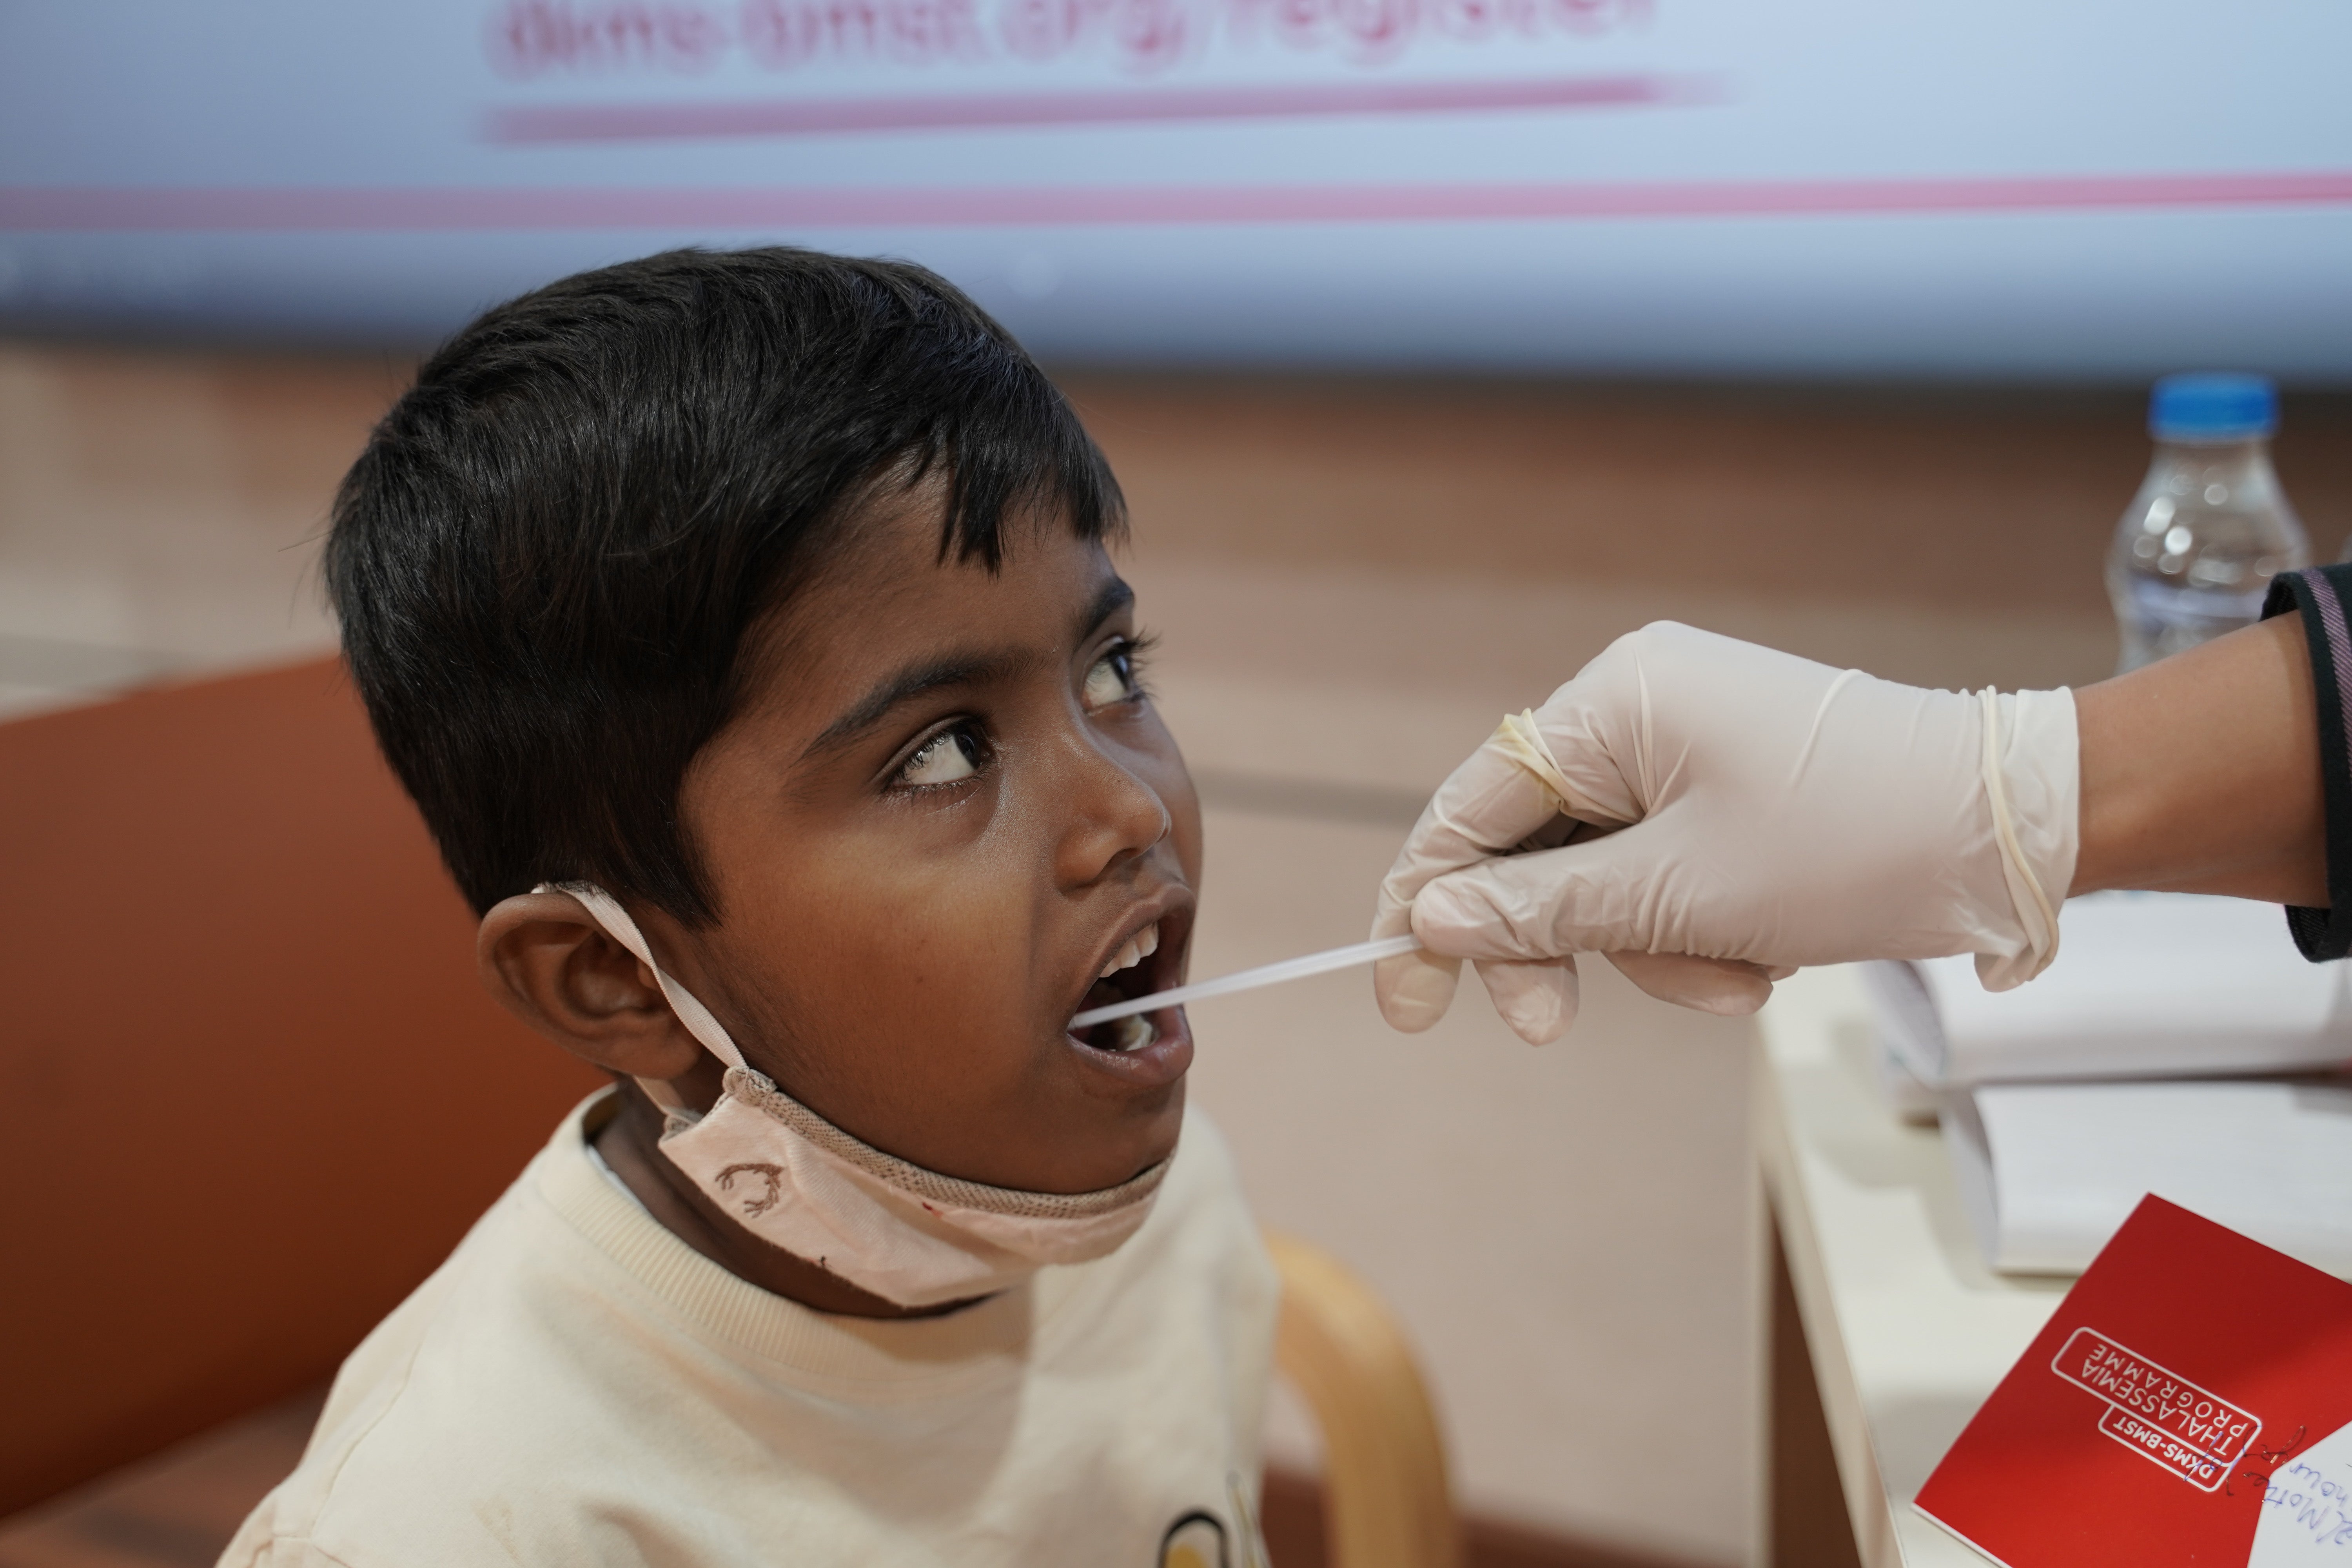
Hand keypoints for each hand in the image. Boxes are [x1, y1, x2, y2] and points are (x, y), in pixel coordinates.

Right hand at [1369, 622, 2076, 1042]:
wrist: (2018, 830)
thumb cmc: (1852, 846)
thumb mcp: (1677, 896)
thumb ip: (1537, 909)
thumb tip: (1428, 917)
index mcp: (1613, 703)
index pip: (1472, 808)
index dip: (1425, 904)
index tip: (1403, 1002)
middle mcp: (1639, 706)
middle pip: (1533, 849)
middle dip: (1557, 945)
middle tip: (1551, 1028)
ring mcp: (1690, 743)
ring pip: (1606, 876)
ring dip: (1653, 950)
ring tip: (1738, 978)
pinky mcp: (1734, 785)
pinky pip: (1668, 870)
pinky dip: (1699, 929)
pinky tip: (1764, 954)